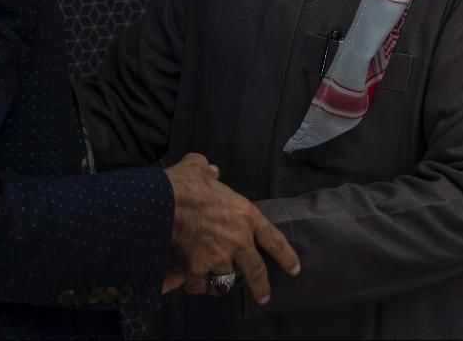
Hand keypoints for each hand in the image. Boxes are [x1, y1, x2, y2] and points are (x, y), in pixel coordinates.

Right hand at [163, 153, 299, 304]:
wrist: (168, 202)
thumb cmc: (186, 184)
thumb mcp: (200, 167)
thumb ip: (209, 170)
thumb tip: (211, 170)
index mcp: (245, 215)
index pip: (273, 239)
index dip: (285, 255)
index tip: (294, 268)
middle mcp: (238, 241)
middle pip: (256, 270)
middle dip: (261, 286)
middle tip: (263, 296)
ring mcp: (219, 257)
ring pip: (224, 278)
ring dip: (219, 280)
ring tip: (213, 283)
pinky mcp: (199, 267)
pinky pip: (200, 283)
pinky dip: (196, 284)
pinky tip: (192, 283)